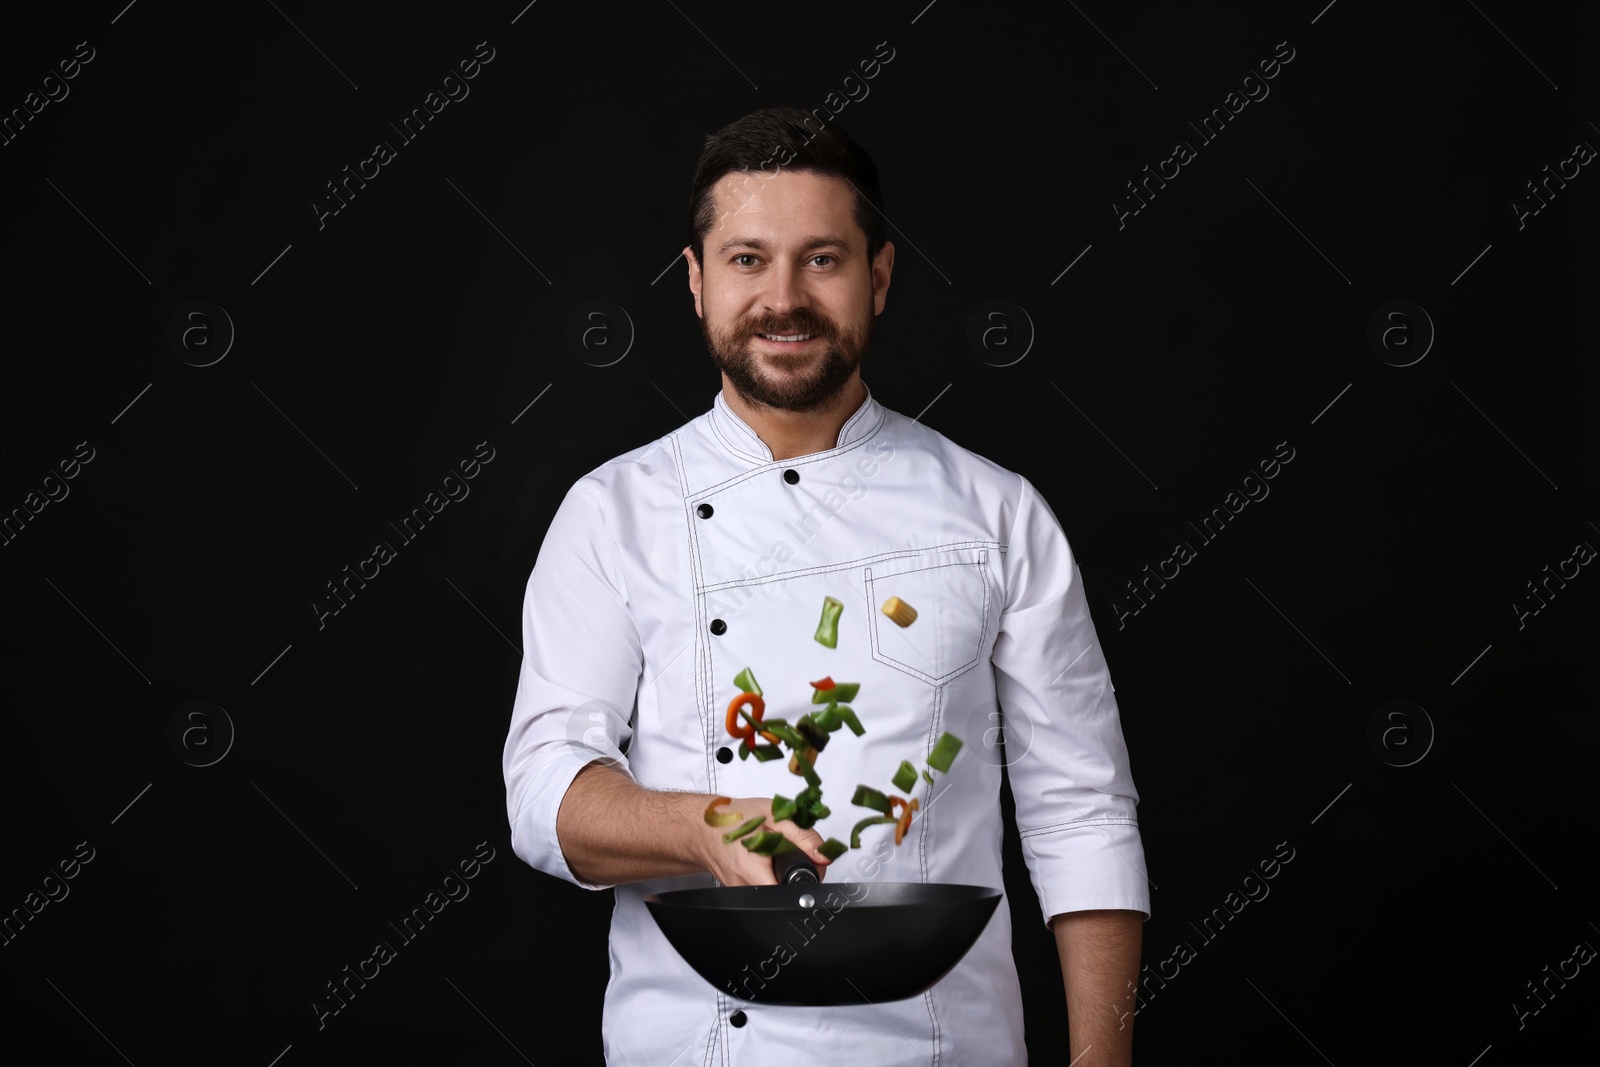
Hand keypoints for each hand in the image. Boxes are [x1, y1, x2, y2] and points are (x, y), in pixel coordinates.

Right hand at [696, 796, 831, 886]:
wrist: (700, 825)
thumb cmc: (730, 818)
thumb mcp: (773, 816)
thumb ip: (802, 835)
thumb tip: (824, 855)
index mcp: (753, 871)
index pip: (789, 894)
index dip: (807, 882)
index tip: (811, 865)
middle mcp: (745, 887)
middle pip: (785, 894)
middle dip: (798, 874)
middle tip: (794, 851)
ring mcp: (741, 892)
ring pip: (775, 891)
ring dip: (784, 873)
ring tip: (777, 852)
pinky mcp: (739, 890)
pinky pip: (764, 887)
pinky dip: (771, 873)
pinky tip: (765, 858)